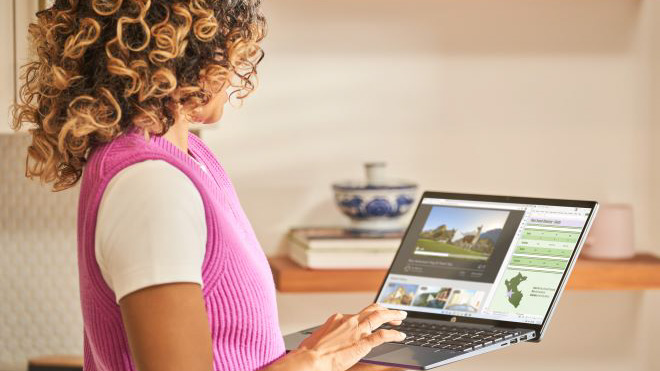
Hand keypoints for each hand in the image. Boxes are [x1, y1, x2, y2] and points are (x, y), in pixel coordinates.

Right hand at [290, 303, 406, 370]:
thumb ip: (329, 336)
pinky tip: (400, 335)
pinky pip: (383, 335)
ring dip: (392, 315)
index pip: (359, 313)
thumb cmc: (310, 353)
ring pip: (380, 316)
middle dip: (386, 309)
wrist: (309, 360)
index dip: (371, 313)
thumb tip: (329, 340)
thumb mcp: (319, 338)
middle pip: (372, 309)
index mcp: (338, 319)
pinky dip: (394, 334)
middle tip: (395, 312)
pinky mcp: (362, 342)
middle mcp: (349, 321)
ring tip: (401, 316)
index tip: (376, 315)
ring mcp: (357, 331)